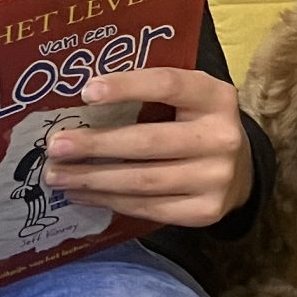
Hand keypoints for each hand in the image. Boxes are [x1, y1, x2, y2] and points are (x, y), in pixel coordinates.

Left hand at [45, 70, 253, 229]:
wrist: (240, 170)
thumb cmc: (196, 124)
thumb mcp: (187, 99)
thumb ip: (150, 93)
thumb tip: (81, 98)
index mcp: (215, 97)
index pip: (168, 85)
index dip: (127, 87)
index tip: (86, 92)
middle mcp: (222, 137)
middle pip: (148, 141)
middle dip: (96, 144)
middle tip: (56, 146)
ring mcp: (216, 178)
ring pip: (143, 181)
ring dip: (94, 179)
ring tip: (57, 175)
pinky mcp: (205, 211)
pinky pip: (148, 208)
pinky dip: (110, 201)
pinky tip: (83, 194)